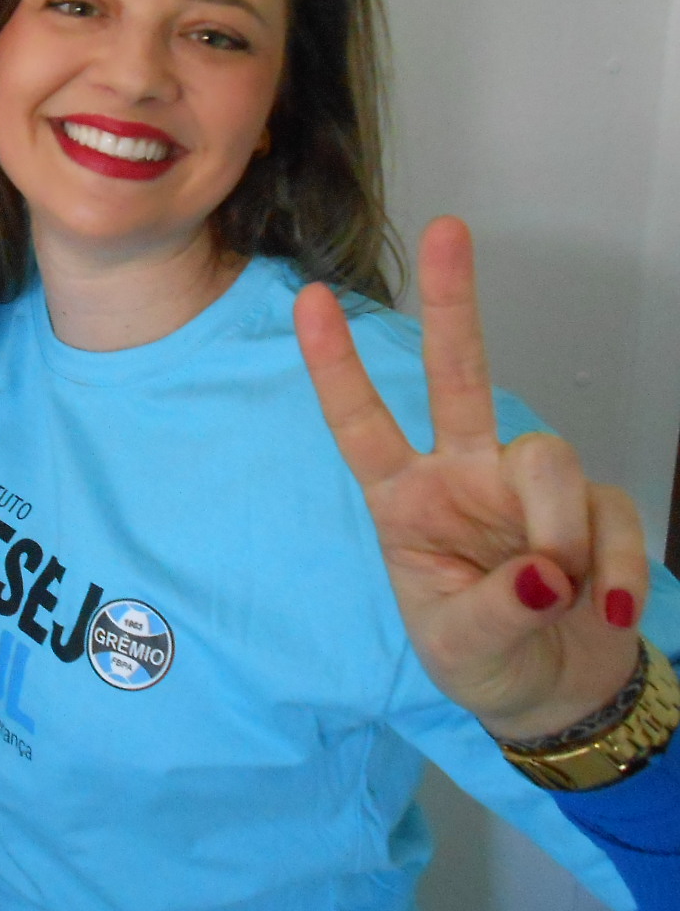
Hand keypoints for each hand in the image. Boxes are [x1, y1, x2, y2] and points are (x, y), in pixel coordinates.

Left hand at [294, 216, 647, 739]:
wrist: (555, 692)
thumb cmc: (483, 658)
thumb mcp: (461, 646)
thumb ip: (495, 611)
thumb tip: (544, 574)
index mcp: (403, 498)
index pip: (361, 423)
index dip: (336, 365)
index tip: (306, 298)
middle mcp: (462, 473)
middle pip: (457, 375)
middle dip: (453, 304)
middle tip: (448, 229)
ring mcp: (526, 485)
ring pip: (547, 456)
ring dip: (558, 530)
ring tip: (558, 593)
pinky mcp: (593, 506)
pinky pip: (608, 514)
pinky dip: (614, 568)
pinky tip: (606, 609)